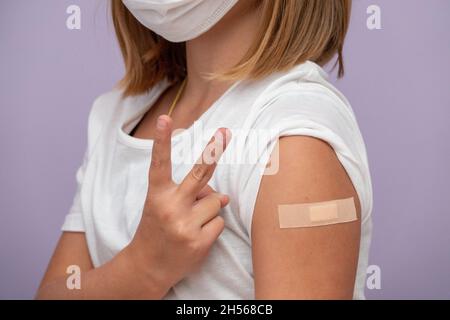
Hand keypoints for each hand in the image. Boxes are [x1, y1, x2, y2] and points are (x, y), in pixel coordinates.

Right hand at [126, 115, 230, 295]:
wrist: (147, 267)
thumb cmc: (157, 229)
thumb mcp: (163, 206)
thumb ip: (190, 195)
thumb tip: (224, 196)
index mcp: (157, 195)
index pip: (160, 163)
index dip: (162, 141)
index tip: (165, 118)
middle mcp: (170, 207)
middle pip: (199, 174)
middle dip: (213, 151)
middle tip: (225, 132)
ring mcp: (185, 226)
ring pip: (216, 201)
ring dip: (209, 209)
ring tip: (190, 223)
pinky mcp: (199, 242)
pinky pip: (219, 222)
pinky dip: (212, 226)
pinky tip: (196, 236)